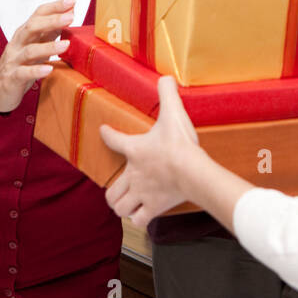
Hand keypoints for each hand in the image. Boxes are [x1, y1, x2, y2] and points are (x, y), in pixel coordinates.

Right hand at [0, 0, 75, 114]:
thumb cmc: (21, 65)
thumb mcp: (36, 45)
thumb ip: (50, 32)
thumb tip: (69, 14)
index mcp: (25, 33)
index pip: (38, 15)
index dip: (54, 7)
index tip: (72, 1)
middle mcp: (18, 43)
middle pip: (32, 27)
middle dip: (52, 20)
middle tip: (70, 17)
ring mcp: (14, 60)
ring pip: (30, 50)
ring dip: (49, 46)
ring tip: (66, 45)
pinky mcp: (12, 78)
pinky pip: (23, 73)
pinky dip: (36, 71)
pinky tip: (49, 69)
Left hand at [100, 76, 200, 228]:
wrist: (192, 172)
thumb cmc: (180, 145)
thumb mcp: (174, 114)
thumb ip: (168, 94)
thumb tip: (166, 77)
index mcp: (135, 150)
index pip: (113, 140)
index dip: (106, 134)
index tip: (104, 131)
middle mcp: (133, 175)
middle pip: (111, 192)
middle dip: (112, 193)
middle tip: (118, 189)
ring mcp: (142, 194)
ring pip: (120, 208)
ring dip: (122, 207)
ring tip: (127, 204)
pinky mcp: (154, 207)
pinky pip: (139, 220)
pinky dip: (139, 219)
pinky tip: (143, 215)